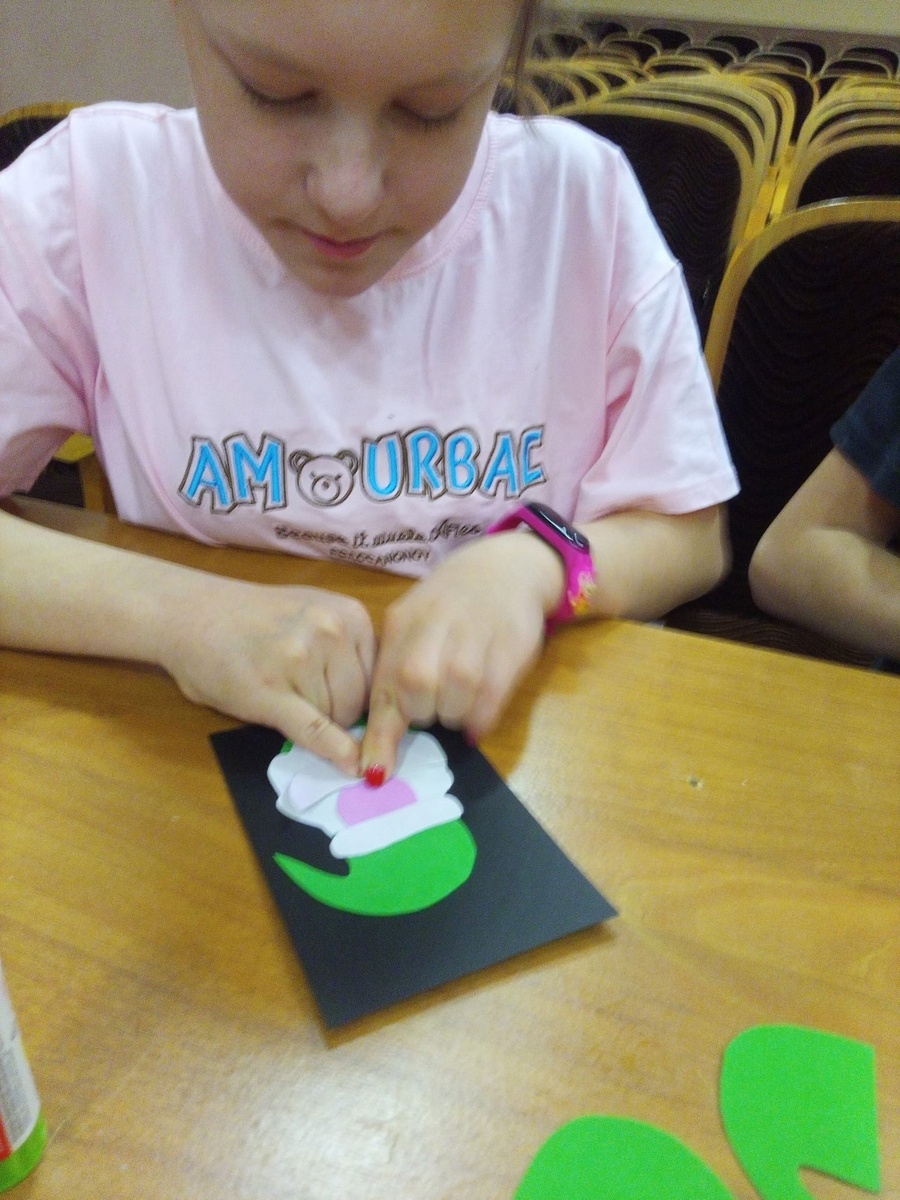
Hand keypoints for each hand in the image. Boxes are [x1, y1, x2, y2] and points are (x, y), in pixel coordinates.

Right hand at [157, 575, 375, 773]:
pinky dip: (334, 752)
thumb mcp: (314, 614)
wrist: (189, 613)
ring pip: (336, 719)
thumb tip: (379, 702)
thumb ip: (348, 648)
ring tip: (278, 689)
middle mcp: (331, 631)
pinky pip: (314, 731)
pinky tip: (350, 766)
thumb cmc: (254, 618)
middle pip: (360, 702)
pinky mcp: (271, 692)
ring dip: (313, 719)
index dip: (360, 696)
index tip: (342, 701)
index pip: (378, 677)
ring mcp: (301, 660)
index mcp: (350, 614)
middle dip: (337, 712)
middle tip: (298, 693)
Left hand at [360, 532, 563, 775]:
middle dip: (424, 713)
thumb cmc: (448, 606)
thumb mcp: (411, 624)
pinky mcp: (510, 648)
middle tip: (433, 704)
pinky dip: (481, 717)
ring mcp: (475, 637)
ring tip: (459, 699)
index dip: (380, 735)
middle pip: (417, 694)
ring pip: (455, 700)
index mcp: (402, 625)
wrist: (504, 569)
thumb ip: (393, 672)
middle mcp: (435, 629)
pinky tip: (479, 711)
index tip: (376, 773)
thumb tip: (376, 738)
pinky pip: (490, 701)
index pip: (385, 686)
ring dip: (454, 714)